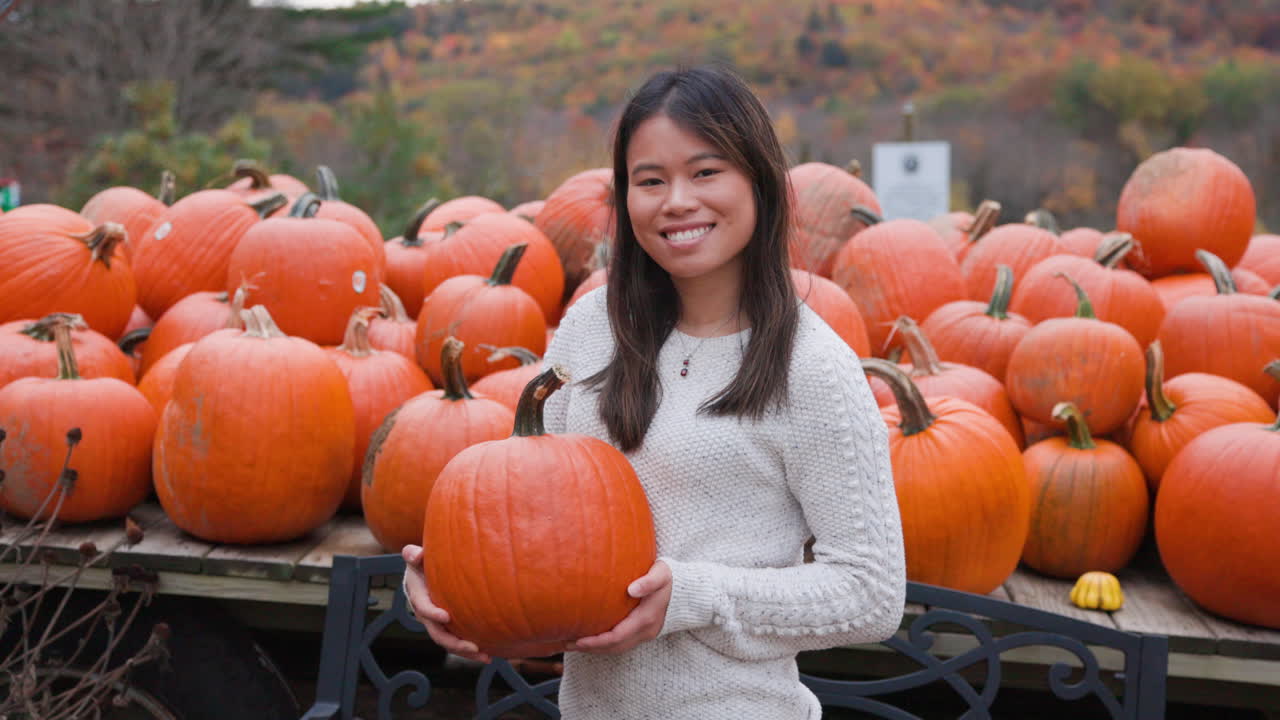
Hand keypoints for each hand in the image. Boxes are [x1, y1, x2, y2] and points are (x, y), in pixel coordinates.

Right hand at [401, 545, 490, 663]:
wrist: (424, 572)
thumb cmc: (422, 561)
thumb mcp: (415, 556)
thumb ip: (413, 554)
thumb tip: (415, 554)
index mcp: (417, 597)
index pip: (423, 607)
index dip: (432, 613)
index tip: (446, 616)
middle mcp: (426, 615)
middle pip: (437, 633)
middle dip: (454, 643)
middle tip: (473, 647)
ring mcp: (437, 623)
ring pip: (449, 642)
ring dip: (466, 652)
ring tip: (486, 657)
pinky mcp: (448, 626)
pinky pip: (458, 640)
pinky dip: (471, 649)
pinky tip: (490, 653)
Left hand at [566, 560, 671, 654]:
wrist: (688, 589)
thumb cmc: (670, 577)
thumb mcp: (661, 574)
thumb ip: (648, 581)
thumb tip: (631, 589)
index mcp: (647, 618)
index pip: (617, 637)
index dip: (597, 641)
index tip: (578, 639)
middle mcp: (646, 630)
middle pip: (614, 647)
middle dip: (590, 648)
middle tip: (567, 644)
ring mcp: (646, 633)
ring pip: (618, 648)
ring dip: (596, 648)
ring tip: (573, 643)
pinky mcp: (644, 631)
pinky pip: (622, 643)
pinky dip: (605, 644)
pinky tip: (591, 638)